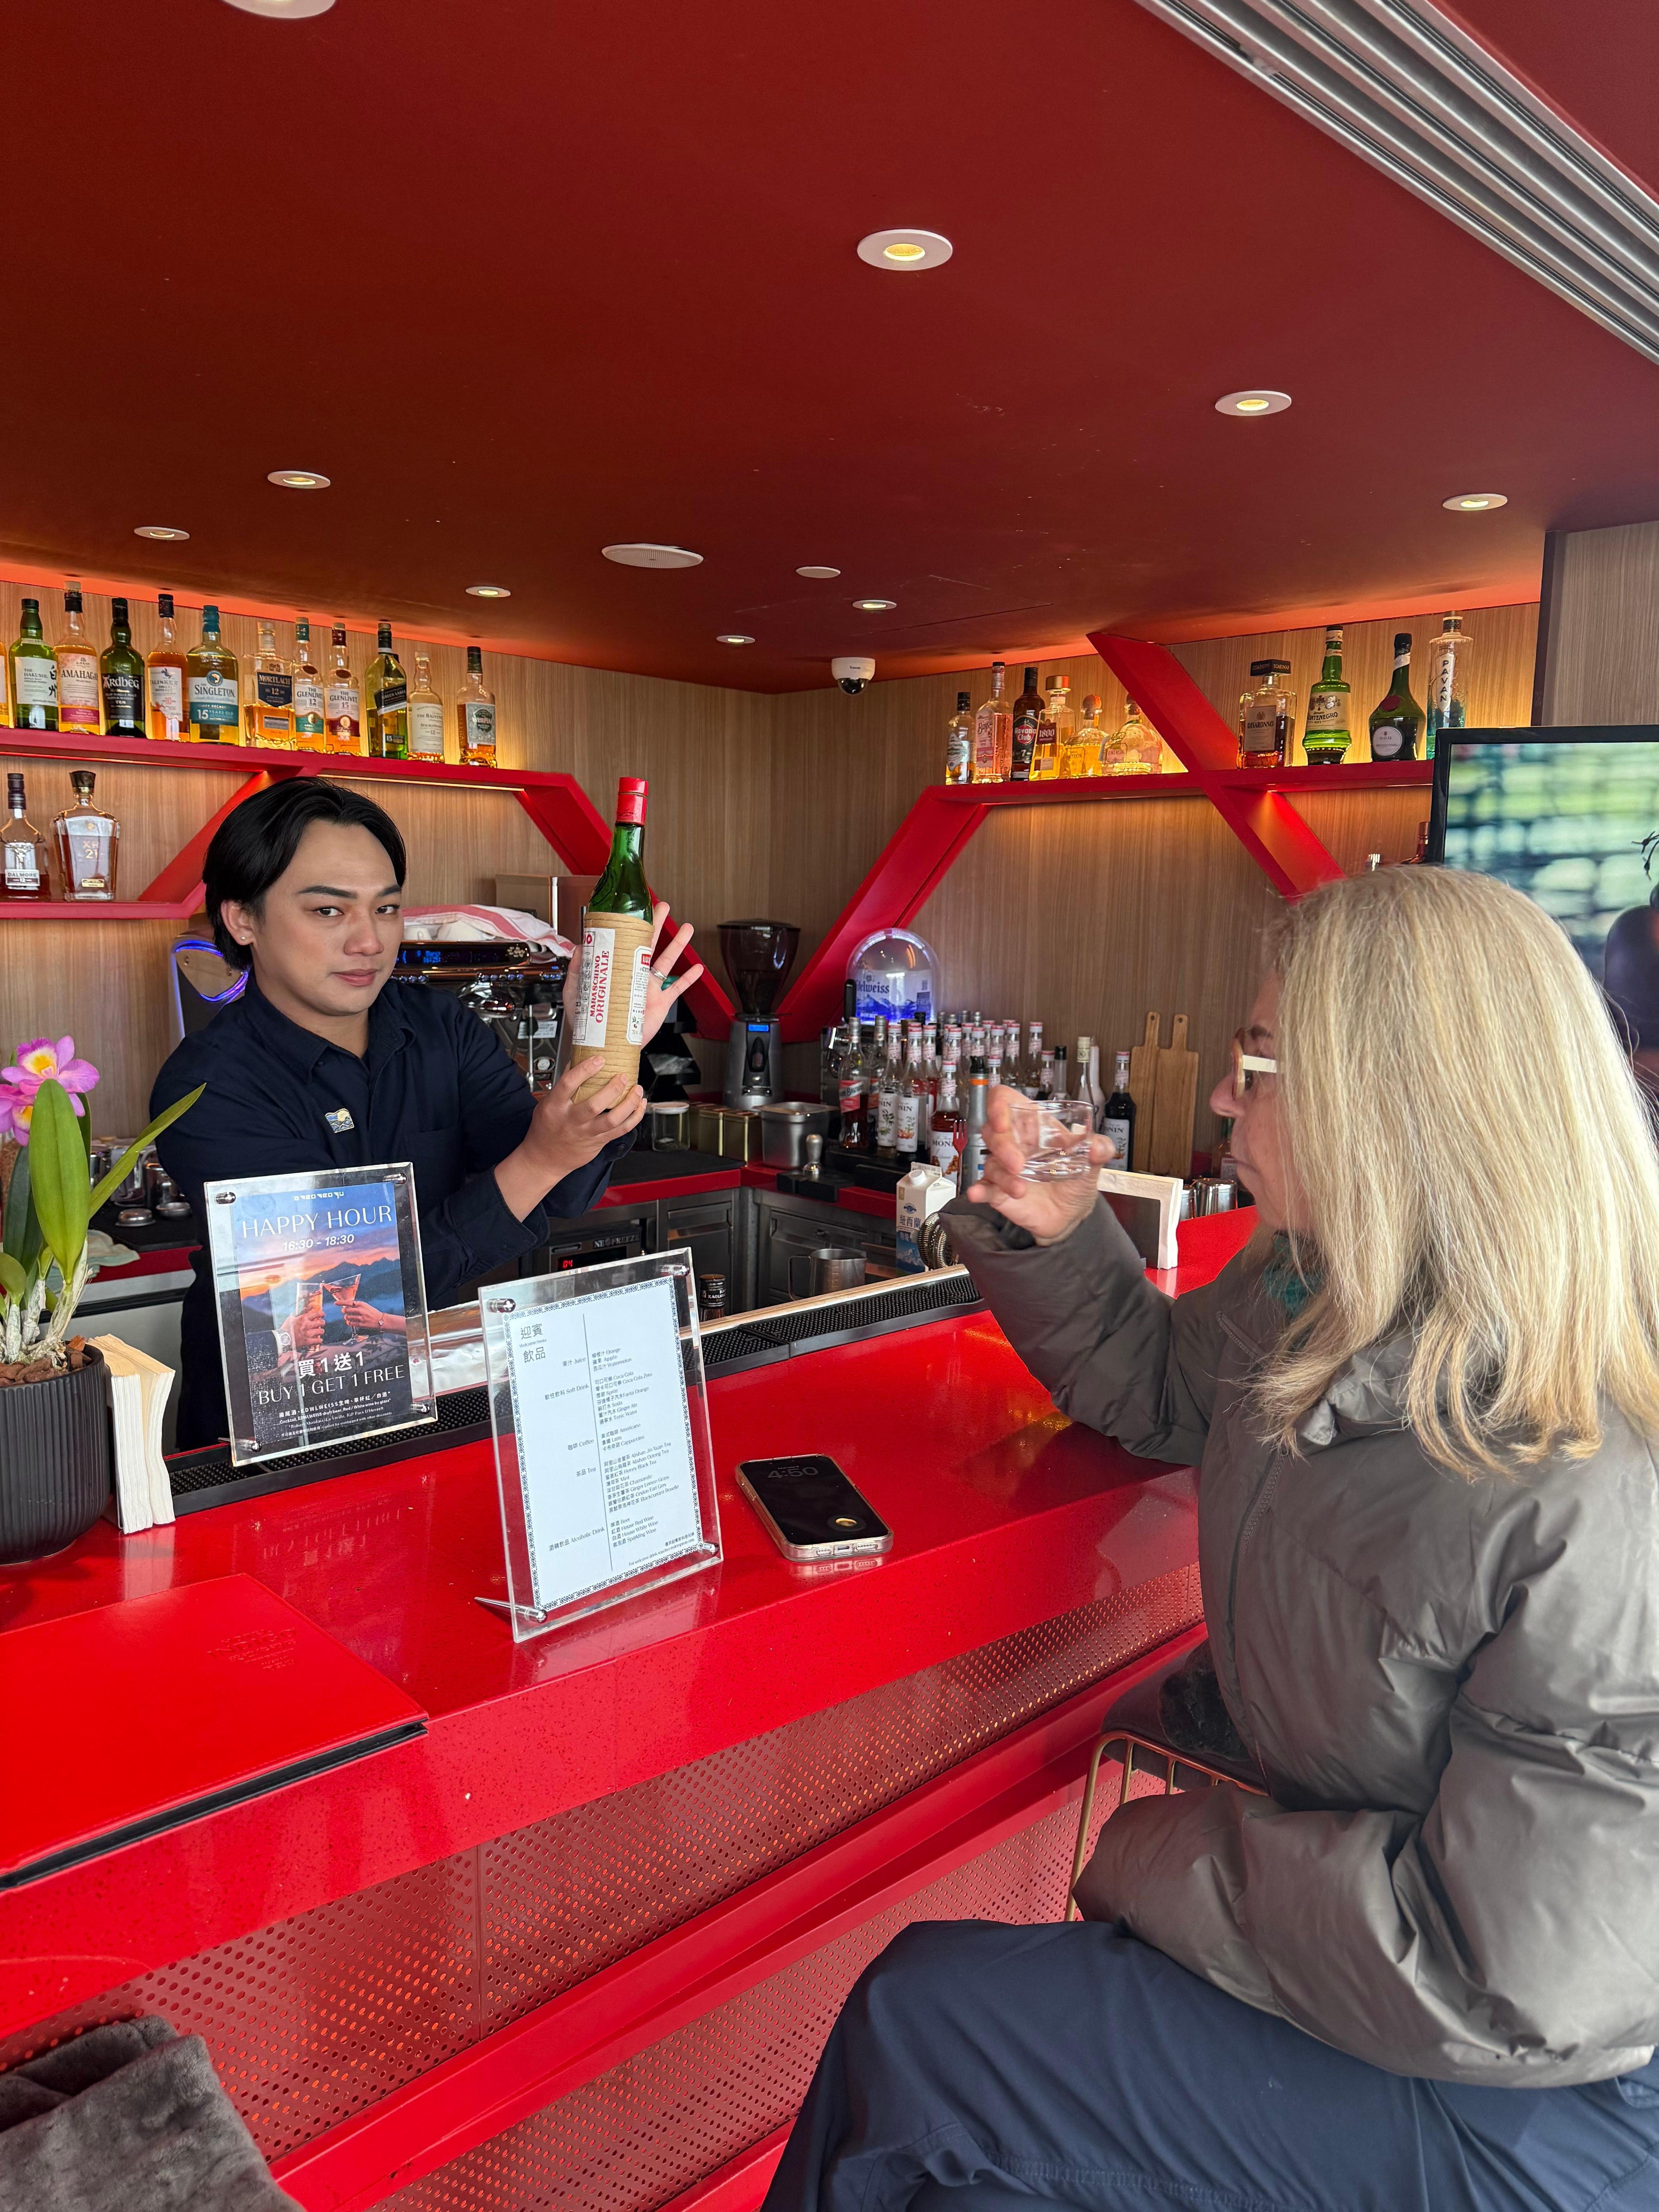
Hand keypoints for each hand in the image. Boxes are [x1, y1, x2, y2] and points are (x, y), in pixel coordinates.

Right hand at [281, 1305, 326, 1358]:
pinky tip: (319, 1340)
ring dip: (321, 1331)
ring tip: (320, 1331)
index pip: (316, 1314)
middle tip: (321, 1323)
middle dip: (322, 1322)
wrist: (282, 1339)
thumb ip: (296, 1315)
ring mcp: (308, 1334)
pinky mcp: (307, 1341)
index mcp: (303, 1318)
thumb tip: (298, 1312)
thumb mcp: (290, 1319)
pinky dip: (319, 1340)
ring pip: (321, 1331)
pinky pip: (318, 1341)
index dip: (321, 1314)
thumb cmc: (285, 1329)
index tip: (322, 1314)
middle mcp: (307, 1325)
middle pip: (321, 1322)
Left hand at [338, 1299, 404, 1336]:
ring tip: (350, 1317)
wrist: (380, 1320)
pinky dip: (349, 1322)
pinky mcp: (360, 1324)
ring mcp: (359, 1317)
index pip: (348, 1302)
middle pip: (345, 1310)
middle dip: (344, 1311)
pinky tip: (352, 1321)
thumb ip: (356, 1305)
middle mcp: (359, 1310)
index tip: (335, 1303)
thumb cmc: (372, 1312)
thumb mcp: (365, 1306)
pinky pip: (350, 1323)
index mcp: (361, 1304)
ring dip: (346, 1317)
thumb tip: (346, 1305)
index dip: (340, 1303)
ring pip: (346, 1317)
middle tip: (345, 1311)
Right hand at [497, 1055, 644, 1220]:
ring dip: (629, 1104)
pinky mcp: (599, 1141)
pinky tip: (640, 1105)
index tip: (598, 1060)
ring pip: (612, 1120)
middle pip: (594, 1105)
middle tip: (623, 1076)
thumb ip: (562, 1085)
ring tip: (638, 1090)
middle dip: (613, 1089)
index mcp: (555, 1107)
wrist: (545, 1159)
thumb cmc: (546, 1128)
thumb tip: (577, 1060)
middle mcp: (571, 1120)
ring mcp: (586, 1133)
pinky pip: (621, 1130)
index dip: (585, 1070)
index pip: (568, 1084)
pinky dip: (634, 1117)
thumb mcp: (547, 1103)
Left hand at [561, 902, 704, 1047]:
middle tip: (663, 907)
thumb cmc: (588, 1020)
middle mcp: (635, 975)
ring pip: (667, 962)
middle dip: (658, 924)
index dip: (632, 926)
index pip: (625, 942)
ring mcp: (648, 989)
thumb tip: (580, 947)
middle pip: (650, 944)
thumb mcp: (576, 991)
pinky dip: (688, 979)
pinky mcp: (659, 1004)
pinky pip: (676, 989)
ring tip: (687, 929)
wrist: (603, 1043)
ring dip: (678, 945)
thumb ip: (578, 969)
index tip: (635, 910)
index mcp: (618, 969)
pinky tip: (697, 969)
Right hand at [966, 1084, 1117, 1244]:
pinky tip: (976, 1193)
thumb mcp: (1093, 1162)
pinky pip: (984, 1187)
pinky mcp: (999, 1191)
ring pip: (989, 1162)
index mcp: (1033, 1126)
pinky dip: (979, 1190)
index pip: (1005, 1102)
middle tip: (1019, 1164)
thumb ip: (1100, 1150)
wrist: (1074, 1214)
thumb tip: (1099, 1147)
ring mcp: (1004, 1167)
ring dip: (1002, 1175)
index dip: (998, 1105)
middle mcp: (1014, 1143)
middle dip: (1003, 1145)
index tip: (1002, 1120)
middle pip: (992, 1132)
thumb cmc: (1077, 1179)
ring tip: (1020, 1188)